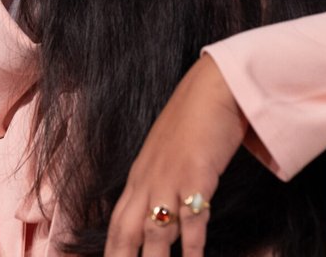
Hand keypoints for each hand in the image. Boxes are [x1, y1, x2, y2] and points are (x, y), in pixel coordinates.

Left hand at [104, 54, 247, 256]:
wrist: (214, 86)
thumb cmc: (194, 120)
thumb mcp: (168, 155)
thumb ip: (162, 187)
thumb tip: (163, 222)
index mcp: (138, 178)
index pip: (117, 226)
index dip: (111, 254)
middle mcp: (148, 182)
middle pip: (126, 235)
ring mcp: (170, 179)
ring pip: (156, 234)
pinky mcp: (195, 176)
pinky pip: (191, 220)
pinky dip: (191, 247)